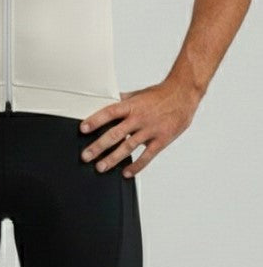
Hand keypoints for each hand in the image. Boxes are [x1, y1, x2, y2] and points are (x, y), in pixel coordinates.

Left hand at [79, 78, 200, 177]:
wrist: (183, 95)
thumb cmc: (160, 94)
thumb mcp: (139, 94)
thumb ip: (123, 100)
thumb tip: (107, 100)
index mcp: (131, 105)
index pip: (109, 112)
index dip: (95, 120)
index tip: (83, 129)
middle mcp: (139, 118)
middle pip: (115, 134)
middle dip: (98, 146)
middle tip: (86, 156)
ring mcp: (150, 130)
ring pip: (128, 147)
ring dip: (113, 159)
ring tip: (100, 167)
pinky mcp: (161, 140)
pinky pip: (146, 156)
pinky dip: (136, 166)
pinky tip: (126, 173)